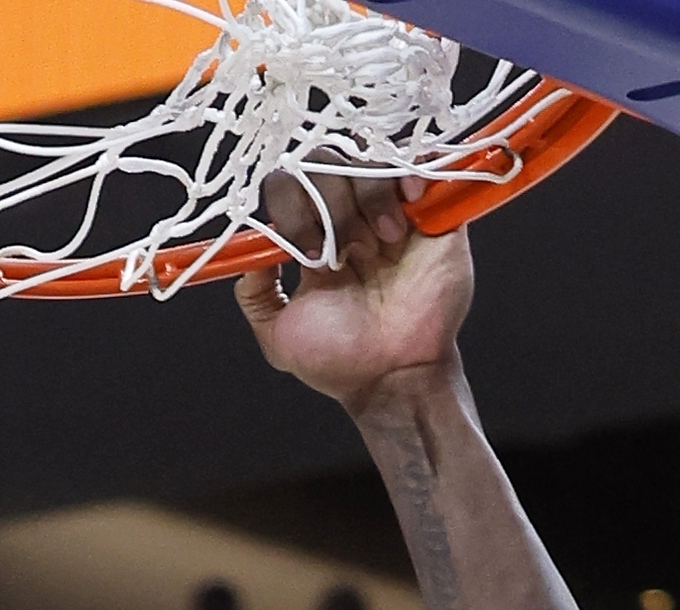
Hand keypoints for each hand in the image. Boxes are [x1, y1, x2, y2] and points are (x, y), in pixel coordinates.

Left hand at [235, 172, 474, 414]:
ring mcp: (391, 215)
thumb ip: (255, 296)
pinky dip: (409, 174)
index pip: (289, 186)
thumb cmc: (340, 362)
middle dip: (329, 202)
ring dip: (368, 196)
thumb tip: (246, 254)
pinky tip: (405, 205)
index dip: (291, 207)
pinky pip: (421, 166)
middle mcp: (349, 220)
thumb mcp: (278, 337)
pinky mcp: (433, 217)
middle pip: (326, 162)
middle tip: (346, 252)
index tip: (306, 253)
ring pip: (368, 160)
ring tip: (381, 245)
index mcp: (312, 239)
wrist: (393, 378)